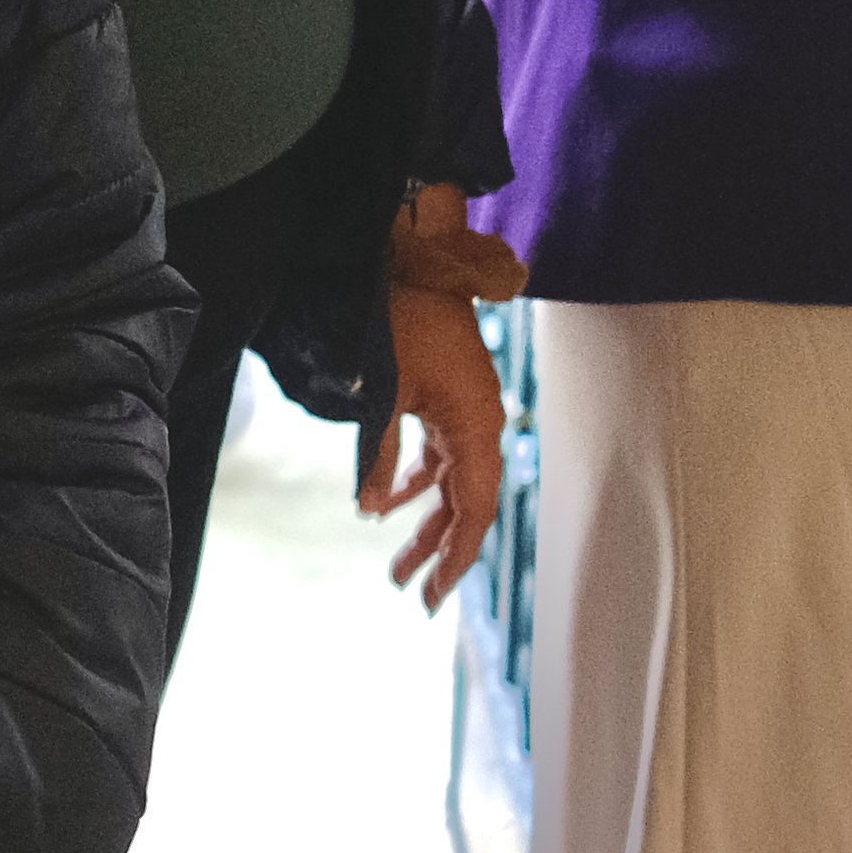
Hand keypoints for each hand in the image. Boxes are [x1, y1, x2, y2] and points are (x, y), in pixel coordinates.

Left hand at [362, 277, 511, 609]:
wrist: (420, 259)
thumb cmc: (406, 316)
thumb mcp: (385, 388)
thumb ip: (379, 452)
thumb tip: (372, 507)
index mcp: (475, 426)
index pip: (473, 510)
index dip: (455, 557)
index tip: (433, 593)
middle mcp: (479, 425)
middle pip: (465, 505)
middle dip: (438, 551)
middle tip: (413, 592)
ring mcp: (467, 414)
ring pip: (451, 484)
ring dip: (426, 521)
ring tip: (398, 563)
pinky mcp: (450, 402)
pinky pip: (441, 456)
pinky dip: (418, 482)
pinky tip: (392, 504)